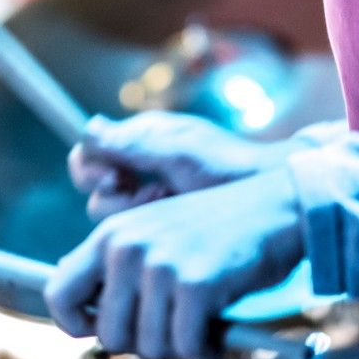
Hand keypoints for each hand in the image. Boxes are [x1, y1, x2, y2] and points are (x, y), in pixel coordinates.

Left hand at [45, 169, 303, 358]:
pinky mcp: (195, 285)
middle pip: (109, 335)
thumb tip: (86, 313)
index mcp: (111, 235)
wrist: (275, 207)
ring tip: (198, 321)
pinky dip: (203, 349)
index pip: (58, 292)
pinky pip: (185, 347)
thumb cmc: (217, 229)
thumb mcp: (155, 232)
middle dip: (143, 342)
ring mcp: (161, 265)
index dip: (75, 324)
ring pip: (149, 348)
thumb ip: (118, 266)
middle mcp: (127, 248)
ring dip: (178, 347)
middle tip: (172, 325)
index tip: (101, 330)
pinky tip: (215, 330)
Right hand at [68, 111, 286, 219]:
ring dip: (137, 211)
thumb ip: (132, 143)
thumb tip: (89, 128)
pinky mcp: (161, 221)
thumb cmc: (228, 165)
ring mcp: (150, 195)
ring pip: (113, 214)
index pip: (89, 153)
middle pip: (96, 189)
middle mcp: (139, 165)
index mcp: (140, 139)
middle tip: (151, 194)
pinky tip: (173, 218)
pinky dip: (148, 225)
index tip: (114, 180)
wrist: (269, 192)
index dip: (91, 169)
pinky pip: (134, 230)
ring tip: (169, 202)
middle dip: (118, 197)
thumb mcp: (178, 152)